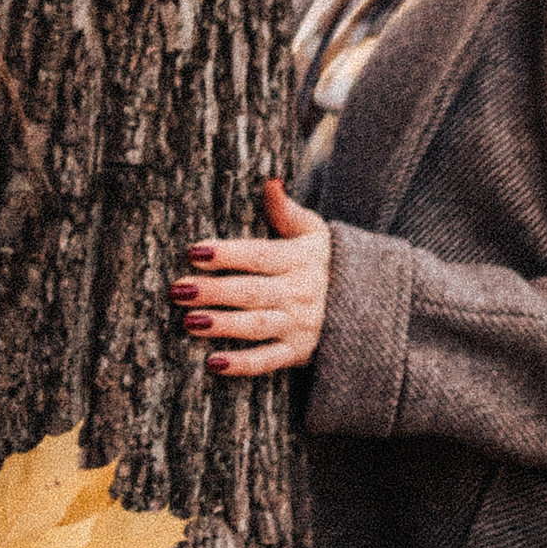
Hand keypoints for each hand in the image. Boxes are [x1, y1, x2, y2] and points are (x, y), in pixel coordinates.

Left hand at [177, 177, 329, 376]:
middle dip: (214, 291)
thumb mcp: (313, 231)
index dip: (228, 254)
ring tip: (188, 322)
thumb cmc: (324, 261)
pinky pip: (268, 361)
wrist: (368, 304)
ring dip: (223, 326)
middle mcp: (300, 293)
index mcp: (300, 260)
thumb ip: (287, 210)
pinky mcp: (298, 353)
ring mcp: (300, 326)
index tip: (195, 252)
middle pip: (251, 292)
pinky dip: (242, 365)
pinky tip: (213, 363)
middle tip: (178, 290)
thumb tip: (271, 182)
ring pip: (257, 326)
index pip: (259, 256)